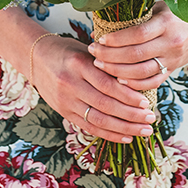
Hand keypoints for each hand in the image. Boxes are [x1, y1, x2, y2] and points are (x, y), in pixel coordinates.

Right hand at [32, 34, 158, 143]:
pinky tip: (126, 137)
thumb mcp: (87, 50)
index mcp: (78, 64)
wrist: (36, 58)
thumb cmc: (67, 51)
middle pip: (105, 105)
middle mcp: (70, 84)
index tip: (146, 102)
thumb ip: (107, 65)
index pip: (107, 85)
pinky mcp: (63, 112)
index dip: (128, 96)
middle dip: (131, 115)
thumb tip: (138, 81)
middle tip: (151, 119)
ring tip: (144, 131)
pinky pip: (89, 127)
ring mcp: (65, 101)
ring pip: (98, 120)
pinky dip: (109, 134)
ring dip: (124, 128)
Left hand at [87, 1, 187, 90]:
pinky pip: (153, 82)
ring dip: (118, 71)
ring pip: (142, 72)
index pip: (137, 35)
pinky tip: (120, 80)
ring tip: (101, 65)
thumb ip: (137, 15)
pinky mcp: (174, 69)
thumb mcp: (160, 6)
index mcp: (166, 23)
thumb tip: (106, 22)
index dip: (116, 39)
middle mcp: (171, 43)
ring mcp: (173, 58)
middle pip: (136, 55)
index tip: (99, 39)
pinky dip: (135, 84)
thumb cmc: (179, 11)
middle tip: (93, 53)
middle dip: (111, 56)